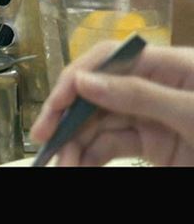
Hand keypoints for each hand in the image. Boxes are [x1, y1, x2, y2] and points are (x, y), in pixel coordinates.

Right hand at [30, 41, 193, 165]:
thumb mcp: (189, 111)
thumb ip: (139, 94)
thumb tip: (83, 82)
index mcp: (165, 65)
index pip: (108, 59)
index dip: (76, 78)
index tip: (55, 105)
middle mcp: (152, 85)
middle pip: (96, 93)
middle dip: (67, 117)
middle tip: (43, 139)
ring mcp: (149, 115)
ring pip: (98, 123)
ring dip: (75, 142)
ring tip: (62, 164)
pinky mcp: (150, 142)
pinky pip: (111, 145)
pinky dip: (90, 156)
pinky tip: (76, 164)